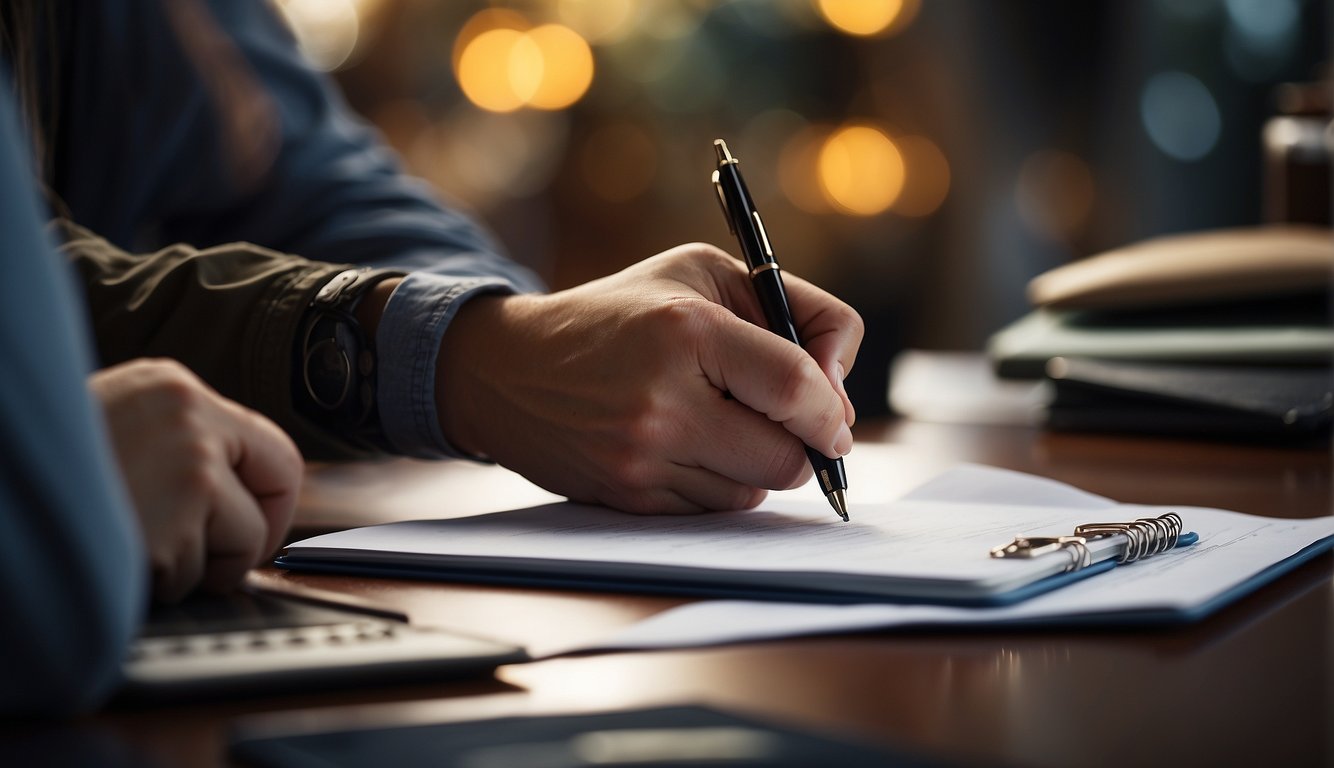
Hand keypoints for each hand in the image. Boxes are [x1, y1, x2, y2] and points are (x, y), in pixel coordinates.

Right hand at [89, 359, 302, 601]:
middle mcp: (188, 412)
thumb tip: (237, 494)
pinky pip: (198, 574)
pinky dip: (160, 585)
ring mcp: (188, 463)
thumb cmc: (38, 477)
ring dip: (191, 565)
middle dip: (246, 533)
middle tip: (207, 556)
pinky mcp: (177, 516)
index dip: (267, 498)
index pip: (270, 445)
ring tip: (129, 546)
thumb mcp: (109, 434)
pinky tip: (115, 559)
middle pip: (276, 483)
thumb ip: (173, 450)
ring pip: (241, 538)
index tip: (248, 526)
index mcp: (170, 387)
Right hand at [437, 243, 862, 513]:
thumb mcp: (704, 274)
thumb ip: (794, 311)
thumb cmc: (623, 312)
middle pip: (785, 459)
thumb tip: (840, 397)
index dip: (832, 412)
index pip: (796, 390)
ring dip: (758, 465)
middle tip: (788, 422)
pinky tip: (690, 447)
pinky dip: (720, 484)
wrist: (510, 368)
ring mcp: (641, 457)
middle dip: (802, 445)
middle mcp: (662, 401)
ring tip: (723, 423)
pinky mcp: (628, 498)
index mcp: (687, 332)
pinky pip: (712, 512)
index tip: (836, 420)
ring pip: (753, 492)